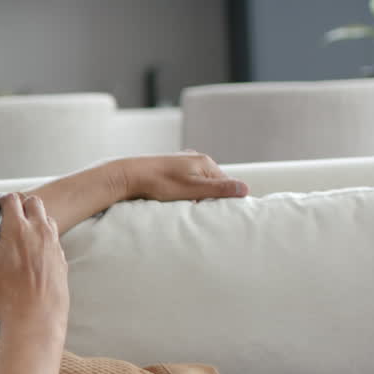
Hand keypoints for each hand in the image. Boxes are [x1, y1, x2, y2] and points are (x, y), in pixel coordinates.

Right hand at [0, 193, 67, 341]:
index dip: (0, 203)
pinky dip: (43, 239)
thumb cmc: (8, 294)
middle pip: (33, 202)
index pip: (11, 199)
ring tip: (19, 242)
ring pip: (46, 218)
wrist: (35, 321)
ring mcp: (54, 244)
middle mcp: (40, 231)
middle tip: (6, 225)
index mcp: (18, 228)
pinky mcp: (62, 258)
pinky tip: (31, 259)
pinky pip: (53, 238)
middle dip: (20, 207)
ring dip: (34, 221)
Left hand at [115, 151, 248, 202]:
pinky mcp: (169, 168)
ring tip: (184, 206)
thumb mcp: (192, 189)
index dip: (223, 200)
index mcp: (205, 162)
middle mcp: (195, 159)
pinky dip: (183, 193)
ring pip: (197, 184)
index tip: (217, 214)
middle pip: (212, 183)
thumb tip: (245, 189)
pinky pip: (184, 183)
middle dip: (208, 198)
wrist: (127, 175)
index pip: (227, 183)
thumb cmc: (159, 183)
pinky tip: (174, 199)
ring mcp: (181, 162)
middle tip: (199, 212)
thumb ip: (218, 189)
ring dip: (194, 196)